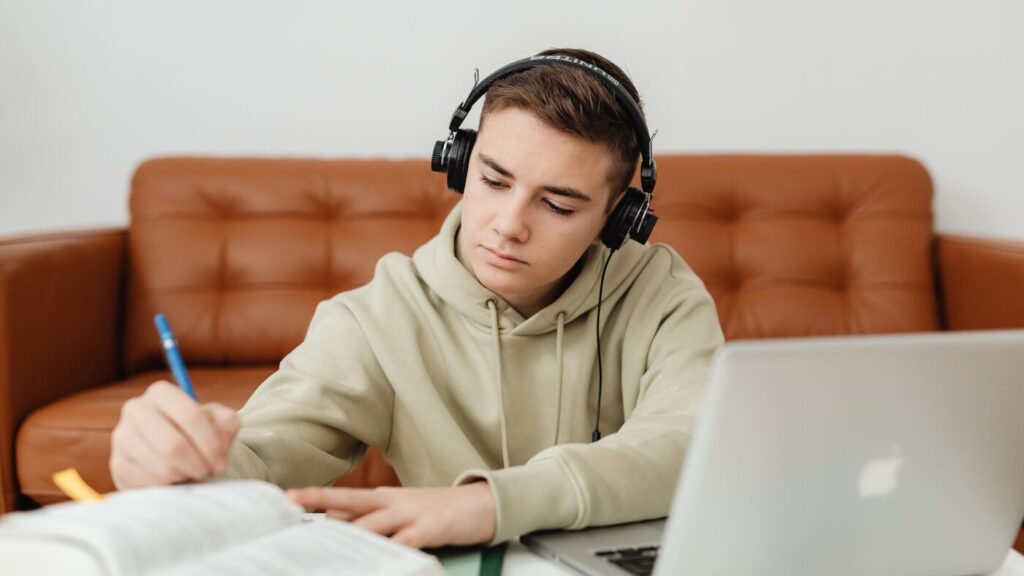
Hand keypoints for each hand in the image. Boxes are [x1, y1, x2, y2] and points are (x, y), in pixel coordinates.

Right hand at [110, 381, 239, 488]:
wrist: (172, 454)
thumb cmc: (198, 434)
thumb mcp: (218, 422)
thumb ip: (227, 422)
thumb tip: (223, 430)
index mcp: (161, 393)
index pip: (191, 416)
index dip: (211, 443)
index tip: (221, 460)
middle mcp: (136, 409)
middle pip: (173, 445)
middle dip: (198, 463)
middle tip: (208, 471)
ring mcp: (122, 437)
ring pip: (162, 466)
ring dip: (185, 475)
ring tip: (192, 472)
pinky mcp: (118, 464)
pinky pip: (149, 483)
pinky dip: (169, 485)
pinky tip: (175, 479)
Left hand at [287, 482, 496, 548]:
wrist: (485, 503)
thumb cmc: (441, 511)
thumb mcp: (404, 512)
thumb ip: (374, 520)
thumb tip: (336, 525)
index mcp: (385, 498)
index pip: (344, 499)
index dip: (316, 498)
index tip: (288, 498)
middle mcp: (394, 502)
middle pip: (351, 501)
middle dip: (320, 501)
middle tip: (291, 501)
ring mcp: (413, 513)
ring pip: (374, 523)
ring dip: (349, 534)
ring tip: (325, 548)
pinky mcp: (433, 526)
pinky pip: (407, 542)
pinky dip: (394, 552)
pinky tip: (382, 561)